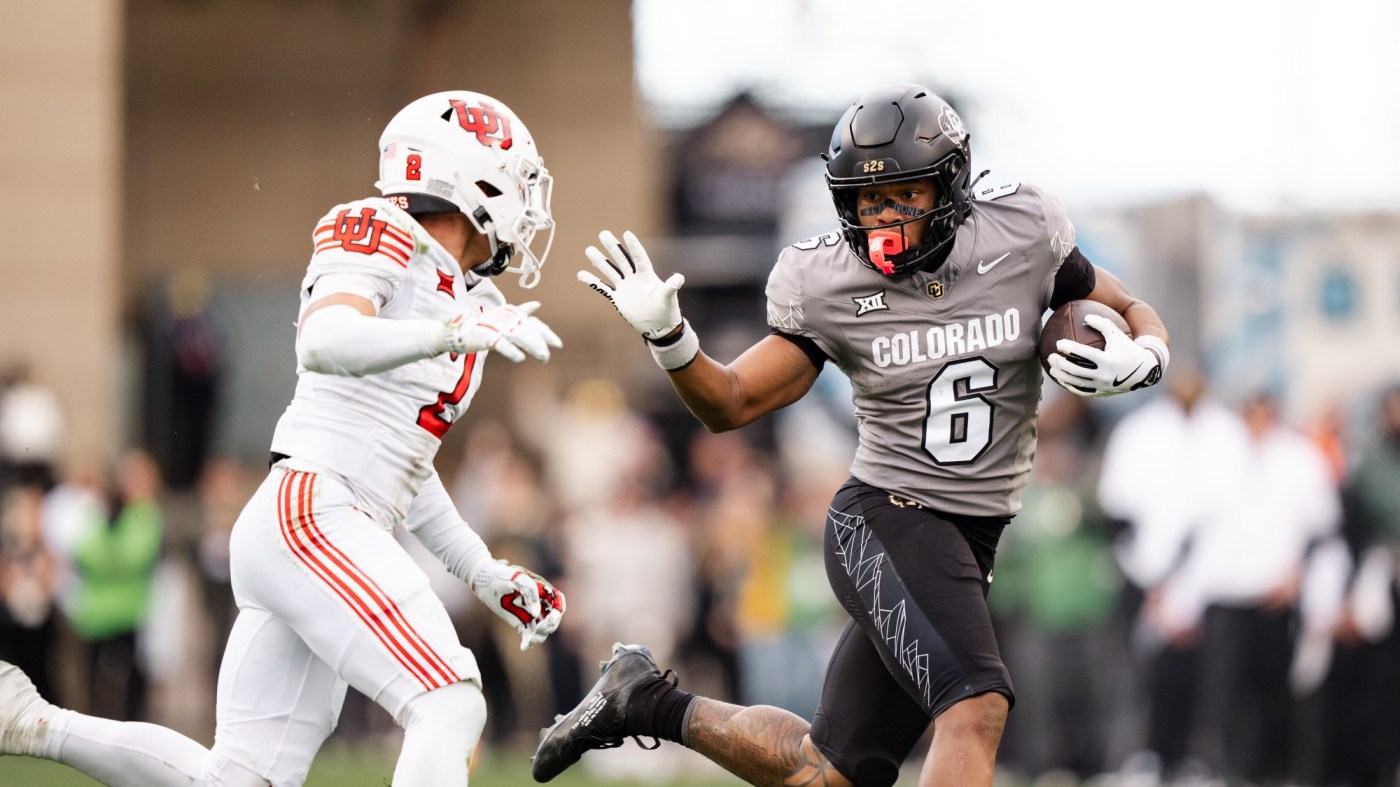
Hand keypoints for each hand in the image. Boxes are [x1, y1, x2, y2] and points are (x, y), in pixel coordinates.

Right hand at [442, 301, 561, 362]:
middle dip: (541, 343)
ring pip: (519, 336)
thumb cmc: (485, 325)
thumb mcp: (504, 316)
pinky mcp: (486, 337)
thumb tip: (537, 304)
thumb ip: (521, 312)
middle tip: (547, 356)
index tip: (559, 345)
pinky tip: (521, 358)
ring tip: (543, 357)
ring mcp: (496, 327)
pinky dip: (511, 350)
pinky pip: (501, 344)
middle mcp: (506, 319)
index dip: (547, 333)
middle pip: (529, 330)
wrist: (459, 330)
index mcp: (512, 314)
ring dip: (533, 347)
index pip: (534, 323)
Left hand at [468, 559, 565, 649]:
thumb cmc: (503, 575)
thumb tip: (535, 613)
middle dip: (548, 626)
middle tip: (538, 630)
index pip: (558, 602)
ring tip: (530, 640)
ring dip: (539, 636)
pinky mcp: (521, 622)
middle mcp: (539, 603)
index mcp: (543, 590)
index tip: (550, 619)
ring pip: (542, 629)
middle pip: (553, 619)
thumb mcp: (517, 578)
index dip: (558, 611)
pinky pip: (529, 634)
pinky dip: (528, 641)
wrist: (486, 581)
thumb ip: (530, 591)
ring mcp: (530, 614)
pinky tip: (524, 647)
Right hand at [577, 230, 684, 339]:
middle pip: (622, 259)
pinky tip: (581, 274)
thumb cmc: (667, 310)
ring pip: (610, 271)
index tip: (627, 234)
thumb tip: (680, 278)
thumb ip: (671, 288)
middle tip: (603, 233)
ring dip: (599, 261)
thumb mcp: (668, 298)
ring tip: (589, 250)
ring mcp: (625, 287)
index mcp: (647, 276)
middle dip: (612, 247)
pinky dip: (593, 282)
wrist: (658, 325)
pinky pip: (603, 288)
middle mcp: (634, 278)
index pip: (639, 258)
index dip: (634, 247)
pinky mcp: (618, 298)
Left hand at [1046, 314, 1163, 396]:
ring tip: (1052, 370)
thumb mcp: (1117, 334)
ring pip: (1077, 383)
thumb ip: (1102, 324)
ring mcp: (1102, 386)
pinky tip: (1062, 380)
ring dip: (1062, 377)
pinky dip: (1071, 386)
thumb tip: (1086, 316)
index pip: (1084, 354)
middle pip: (1076, 370)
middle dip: (1061, 364)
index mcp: (1108, 361)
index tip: (1058, 343)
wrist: (1143, 372)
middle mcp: (1104, 375)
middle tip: (1051, 357)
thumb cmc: (1127, 348)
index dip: (1070, 348)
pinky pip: (1082, 391)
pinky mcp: (1101, 393)